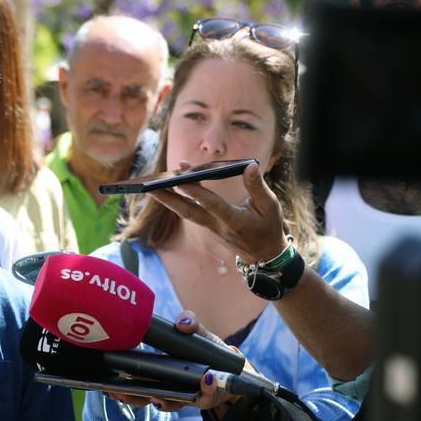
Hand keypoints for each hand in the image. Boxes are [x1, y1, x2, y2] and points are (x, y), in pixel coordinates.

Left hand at [150, 162, 288, 262]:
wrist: (263, 255)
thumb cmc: (268, 227)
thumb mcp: (270, 206)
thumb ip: (257, 186)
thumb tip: (250, 166)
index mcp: (234, 220)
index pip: (211, 205)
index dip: (196, 192)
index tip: (181, 180)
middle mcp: (217, 225)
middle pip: (188, 212)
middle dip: (169, 199)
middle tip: (150, 187)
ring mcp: (210, 227)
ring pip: (186, 212)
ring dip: (169, 199)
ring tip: (154, 183)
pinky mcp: (207, 226)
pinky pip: (190, 211)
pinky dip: (180, 199)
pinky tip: (173, 184)